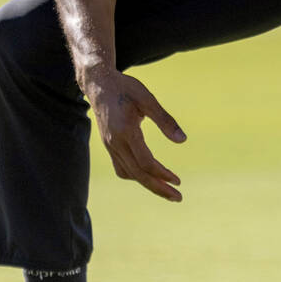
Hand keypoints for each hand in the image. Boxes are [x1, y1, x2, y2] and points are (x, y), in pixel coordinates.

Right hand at [84, 68, 186, 200]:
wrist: (98, 83)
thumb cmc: (125, 88)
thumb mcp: (147, 99)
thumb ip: (165, 120)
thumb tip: (182, 141)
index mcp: (125, 131)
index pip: (145, 162)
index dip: (162, 174)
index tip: (178, 181)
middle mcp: (115, 142)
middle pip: (138, 174)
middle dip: (158, 188)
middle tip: (177, 198)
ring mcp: (110, 145)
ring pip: (129, 173)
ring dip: (148, 184)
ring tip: (166, 190)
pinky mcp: (108, 145)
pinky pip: (121, 168)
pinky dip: (135, 175)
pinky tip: (148, 176)